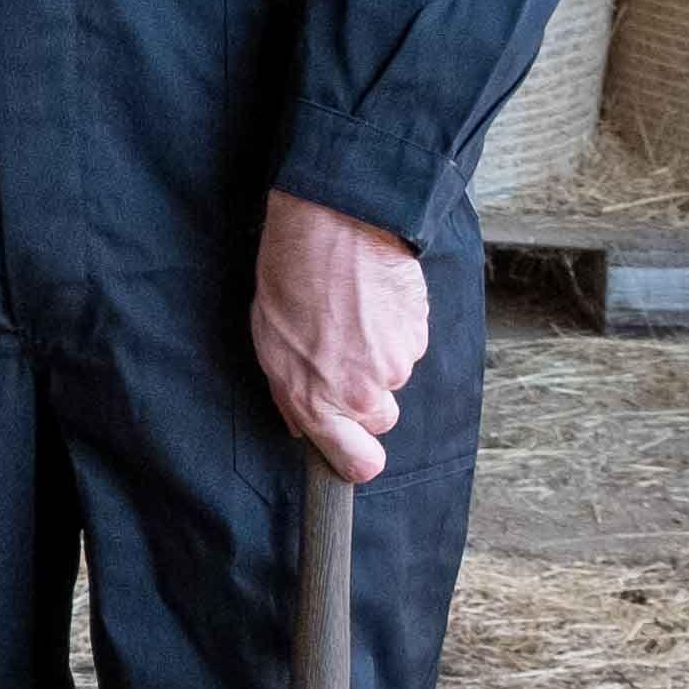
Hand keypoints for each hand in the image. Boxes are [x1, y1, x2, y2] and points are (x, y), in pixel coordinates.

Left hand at [251, 189, 428, 484]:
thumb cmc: (292, 278)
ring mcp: (396, 363)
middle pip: (381, 420)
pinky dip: (395, 329)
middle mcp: (362, 392)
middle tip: (342, 357)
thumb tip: (303, 423)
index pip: (359, 464)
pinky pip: (409, 345)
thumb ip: (290, 394)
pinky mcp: (419, 332)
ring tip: (351, 315)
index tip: (354, 451)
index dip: (358, 458)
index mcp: (318, 401)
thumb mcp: (269, 344)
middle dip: (367, 398)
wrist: (333, 224)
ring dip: (378, 356)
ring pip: (393, 376)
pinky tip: (371, 301)